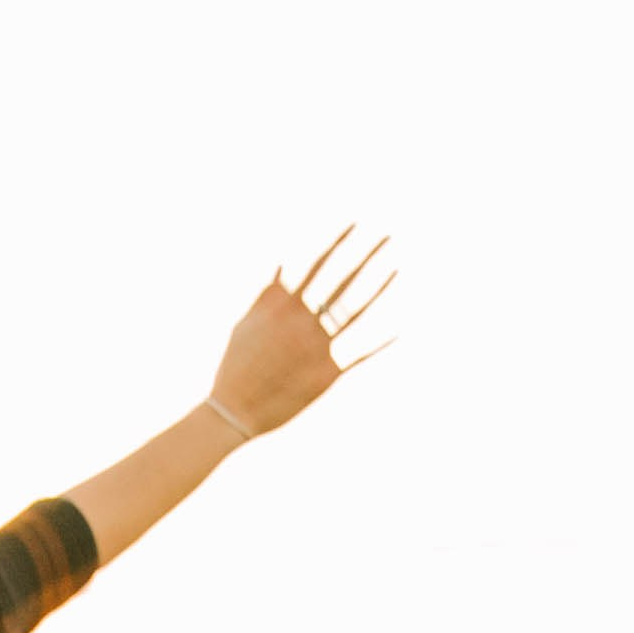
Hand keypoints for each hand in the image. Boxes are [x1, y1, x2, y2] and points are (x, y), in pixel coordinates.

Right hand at [206, 228, 395, 438]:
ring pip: (357, 310)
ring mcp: (317, 346)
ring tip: (398, 266)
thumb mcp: (247, 321)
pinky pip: (361, 352)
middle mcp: (303, 320)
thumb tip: (283, 264)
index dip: (340, 240)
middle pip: (343, 279)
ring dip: (381, 286)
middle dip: (367, 254)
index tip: (359, 222)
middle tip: (390, 234)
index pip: (317, 262)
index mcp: (281, 303)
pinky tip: (400, 325)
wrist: (233, 410)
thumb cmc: (237, 364)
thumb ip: (270, 294)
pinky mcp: (327, 372)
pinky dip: (382, 339)